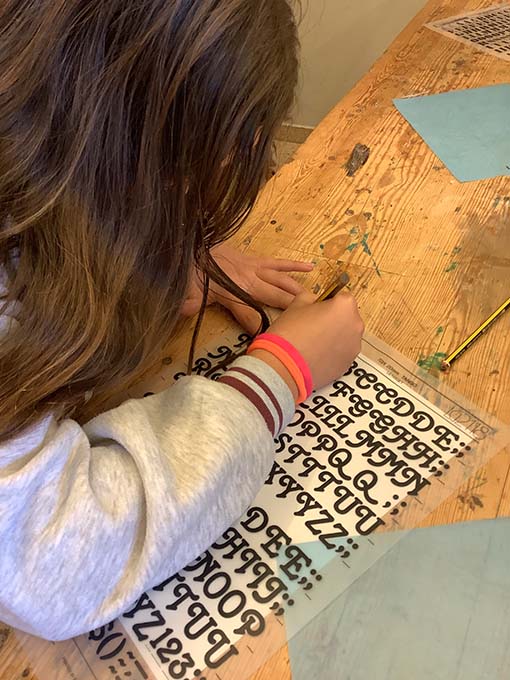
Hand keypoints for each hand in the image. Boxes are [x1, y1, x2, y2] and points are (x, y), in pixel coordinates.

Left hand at [181, 243, 313, 332]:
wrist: (190, 241)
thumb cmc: (190, 269)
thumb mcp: (186, 290)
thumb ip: (188, 302)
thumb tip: (183, 310)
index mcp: (233, 294)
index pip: (251, 318)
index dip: (262, 331)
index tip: (273, 343)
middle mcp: (249, 282)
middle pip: (276, 299)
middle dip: (292, 311)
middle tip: (311, 322)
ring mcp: (254, 269)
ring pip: (281, 281)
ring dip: (297, 292)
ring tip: (314, 302)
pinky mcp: (254, 259)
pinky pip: (277, 263)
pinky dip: (293, 265)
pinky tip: (310, 266)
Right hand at [251, 290, 363, 394]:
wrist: (285, 365)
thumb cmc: (290, 333)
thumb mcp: (297, 304)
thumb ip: (311, 297)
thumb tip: (315, 301)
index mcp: (345, 306)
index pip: (342, 297)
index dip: (328, 302)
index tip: (318, 309)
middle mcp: (355, 325)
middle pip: (347, 317)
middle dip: (334, 319)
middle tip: (314, 326)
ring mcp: (354, 346)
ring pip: (346, 335)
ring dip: (335, 336)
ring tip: (314, 342)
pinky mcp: (348, 364)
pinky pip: (343, 352)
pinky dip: (333, 352)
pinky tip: (316, 354)